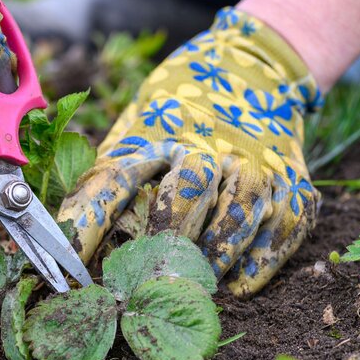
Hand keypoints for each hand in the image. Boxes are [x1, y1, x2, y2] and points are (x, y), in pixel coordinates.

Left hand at [58, 8, 322, 296]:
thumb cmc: (180, 110)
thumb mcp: (137, 129)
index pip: (111, 183)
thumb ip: (112, 177)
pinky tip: (236, 287)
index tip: (66, 272)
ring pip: (233, 221)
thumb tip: (72, 242)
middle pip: (181, 200)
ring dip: (212, 262)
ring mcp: (254, 166)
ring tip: (193, 291)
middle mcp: (208, 147)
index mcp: (156, 134)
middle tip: (145, 289)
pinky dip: (257, 265)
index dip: (86, 230)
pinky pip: (279, 232)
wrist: (257, 69)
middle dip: (162, 250)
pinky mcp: (292, 186)